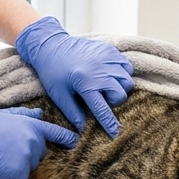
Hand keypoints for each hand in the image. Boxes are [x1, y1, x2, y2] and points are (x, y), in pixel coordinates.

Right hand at [0, 107, 78, 178]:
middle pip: (41, 151)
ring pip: (31, 164)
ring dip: (21, 162)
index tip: (74, 140)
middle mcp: (33, 140)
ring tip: (2, 156)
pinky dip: (14, 173)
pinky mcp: (21, 171)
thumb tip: (39, 113)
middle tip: (8, 149)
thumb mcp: (2, 115)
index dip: (65, 137)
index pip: (54, 132)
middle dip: (29, 151)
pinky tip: (0, 165)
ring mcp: (28, 156)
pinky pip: (23, 175)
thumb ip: (24, 114)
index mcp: (30, 124)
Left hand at [15, 16, 133, 136]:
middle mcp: (100, 70)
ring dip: (120, 87)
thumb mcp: (59, 95)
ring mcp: (107, 58)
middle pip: (121, 94)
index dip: (109, 123)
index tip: (115, 133)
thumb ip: (72, 113)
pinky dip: (122, 73)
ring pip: (127, 80)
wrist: (50, 45)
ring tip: (105, 86)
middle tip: (101, 97)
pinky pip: (126, 65)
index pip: (102, 109)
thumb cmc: (52, 71)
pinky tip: (109, 74)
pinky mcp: (109, 50)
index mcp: (85, 83)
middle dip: (114, 100)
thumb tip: (82, 129)